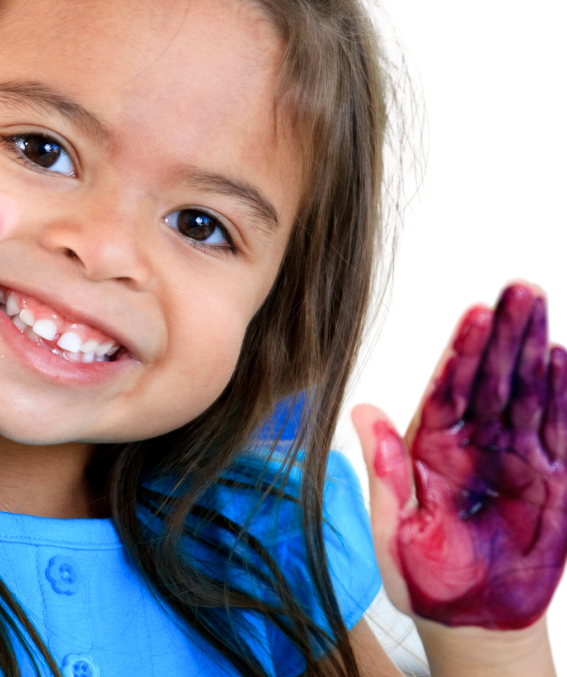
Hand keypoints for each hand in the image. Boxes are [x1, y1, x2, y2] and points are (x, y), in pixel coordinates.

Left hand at [348, 277, 566, 630]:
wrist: (472, 622)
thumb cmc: (422, 577)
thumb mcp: (393, 530)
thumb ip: (380, 471)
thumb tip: (359, 407)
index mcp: (428, 447)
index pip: (448, 388)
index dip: (462, 350)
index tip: (476, 310)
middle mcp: (470, 442)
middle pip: (489, 378)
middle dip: (504, 332)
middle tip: (521, 285)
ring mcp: (511, 457)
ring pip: (524, 392)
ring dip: (533, 348)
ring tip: (540, 303)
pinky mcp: (546, 480)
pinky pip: (554, 429)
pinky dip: (559, 393)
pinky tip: (559, 354)